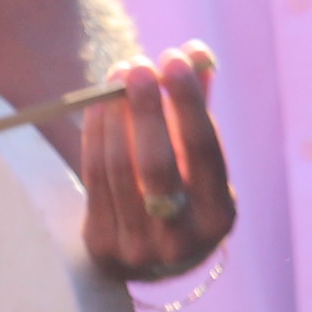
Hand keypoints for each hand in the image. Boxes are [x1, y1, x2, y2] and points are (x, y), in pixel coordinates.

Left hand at [74, 43, 234, 280]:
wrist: (149, 259)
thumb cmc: (182, 193)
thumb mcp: (198, 162)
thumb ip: (198, 109)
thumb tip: (196, 51)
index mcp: (218, 216)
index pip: (203, 152)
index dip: (188, 103)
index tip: (176, 59)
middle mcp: (181, 237)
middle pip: (157, 164)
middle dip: (147, 109)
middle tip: (140, 65)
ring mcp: (139, 245)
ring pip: (119, 168)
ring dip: (114, 114)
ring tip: (118, 73)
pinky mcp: (103, 243)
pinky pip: (93, 176)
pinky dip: (95, 133)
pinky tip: (98, 103)